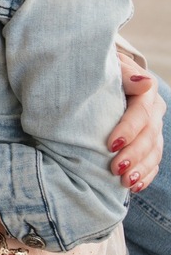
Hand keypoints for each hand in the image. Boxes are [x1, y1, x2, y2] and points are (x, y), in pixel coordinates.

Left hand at [108, 53, 165, 191]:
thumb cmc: (100, 72)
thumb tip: (145, 83)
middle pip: (149, 136)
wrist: (102, 79)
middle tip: (115, 169)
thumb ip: (124, 74)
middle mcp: (154, 110)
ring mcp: (153, 127)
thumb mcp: (108, 67)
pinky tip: (134, 187)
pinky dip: (145, 175)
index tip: (110, 145)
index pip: (141, 113)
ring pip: (153, 151)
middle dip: (133, 154)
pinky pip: (153, 161)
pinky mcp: (149, 142)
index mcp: (145, 91)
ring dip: (140, 169)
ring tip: (125, 183)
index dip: (128, 130)